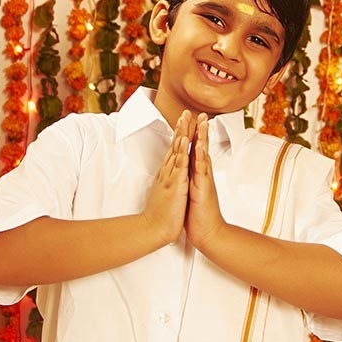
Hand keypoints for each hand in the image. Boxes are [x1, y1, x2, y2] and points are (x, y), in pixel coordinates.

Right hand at [142, 110, 195, 245]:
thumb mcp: (164, 193)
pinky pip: (180, 166)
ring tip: (186, 119)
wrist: (154, 229)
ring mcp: (170, 177)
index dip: (179, 135)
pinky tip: (185, 141)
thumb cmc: (160, 215)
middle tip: (186, 112)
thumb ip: (166, 183)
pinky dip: (183, 152)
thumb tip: (167, 177)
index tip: (183, 122)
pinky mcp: (174, 185)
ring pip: (177, 151)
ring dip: (182, 134)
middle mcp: (168, 172)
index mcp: (167, 174)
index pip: (174, 151)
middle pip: (175, 146)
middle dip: (181, 128)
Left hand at [186, 113, 226, 253]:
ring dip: (202, 138)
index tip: (191, 120)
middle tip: (200, 112)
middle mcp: (202, 175)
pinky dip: (200, 157)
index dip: (193, 135)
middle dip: (199, 130)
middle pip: (201, 147)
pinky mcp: (203, 188)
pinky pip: (202, 170)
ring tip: (202, 122)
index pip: (195, 150)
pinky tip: (200, 146)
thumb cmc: (199, 216)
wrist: (209, 233)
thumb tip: (188, 174)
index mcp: (197, 175)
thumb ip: (192, 182)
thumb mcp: (193, 194)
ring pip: (203, 154)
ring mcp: (204, 180)